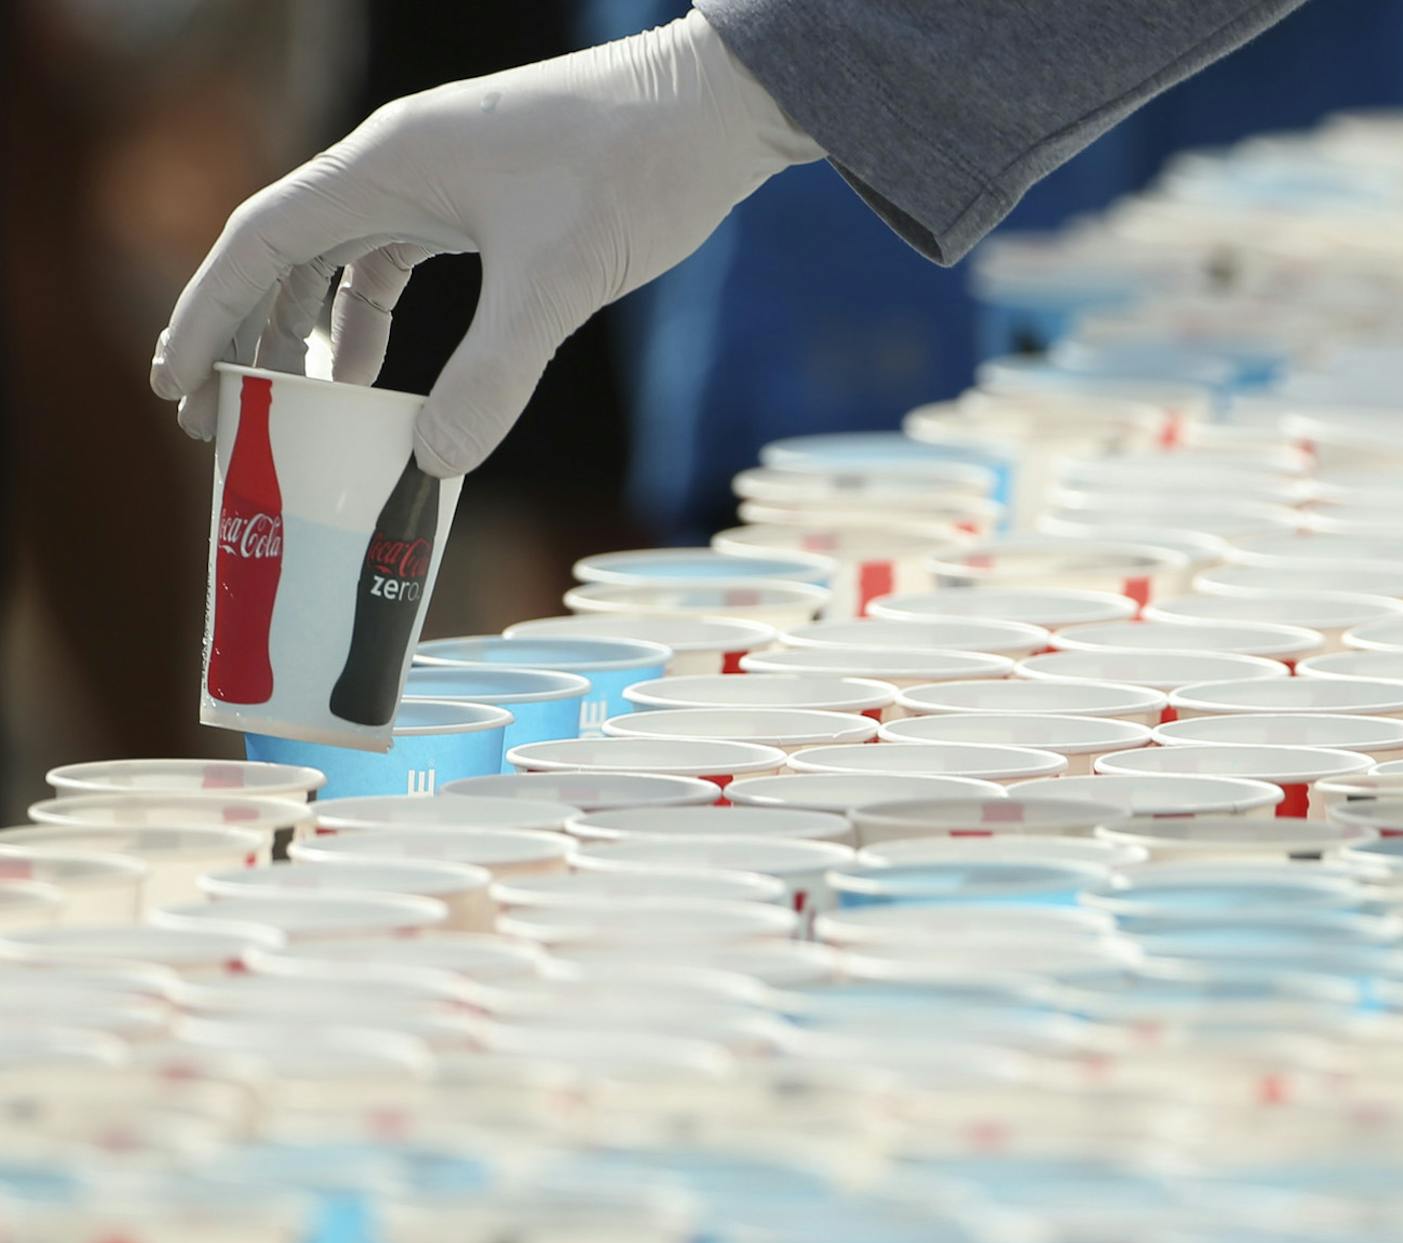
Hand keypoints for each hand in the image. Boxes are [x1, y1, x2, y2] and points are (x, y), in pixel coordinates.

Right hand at [148, 12, 820, 475]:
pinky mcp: (485, 197)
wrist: (715, 108)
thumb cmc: (635, 169)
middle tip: (223, 425)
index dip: (208, 314)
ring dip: (311, 335)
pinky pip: (398, 259)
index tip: (174, 387)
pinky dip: (373, 319)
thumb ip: (496, 375)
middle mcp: (398, 163)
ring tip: (291, 413)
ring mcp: (441, 176)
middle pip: (287, 253)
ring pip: (342, 260)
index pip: (260, 239)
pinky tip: (379, 380)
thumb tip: (433, 461)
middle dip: (248, 338)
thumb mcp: (561, 281)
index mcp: (388, 164)